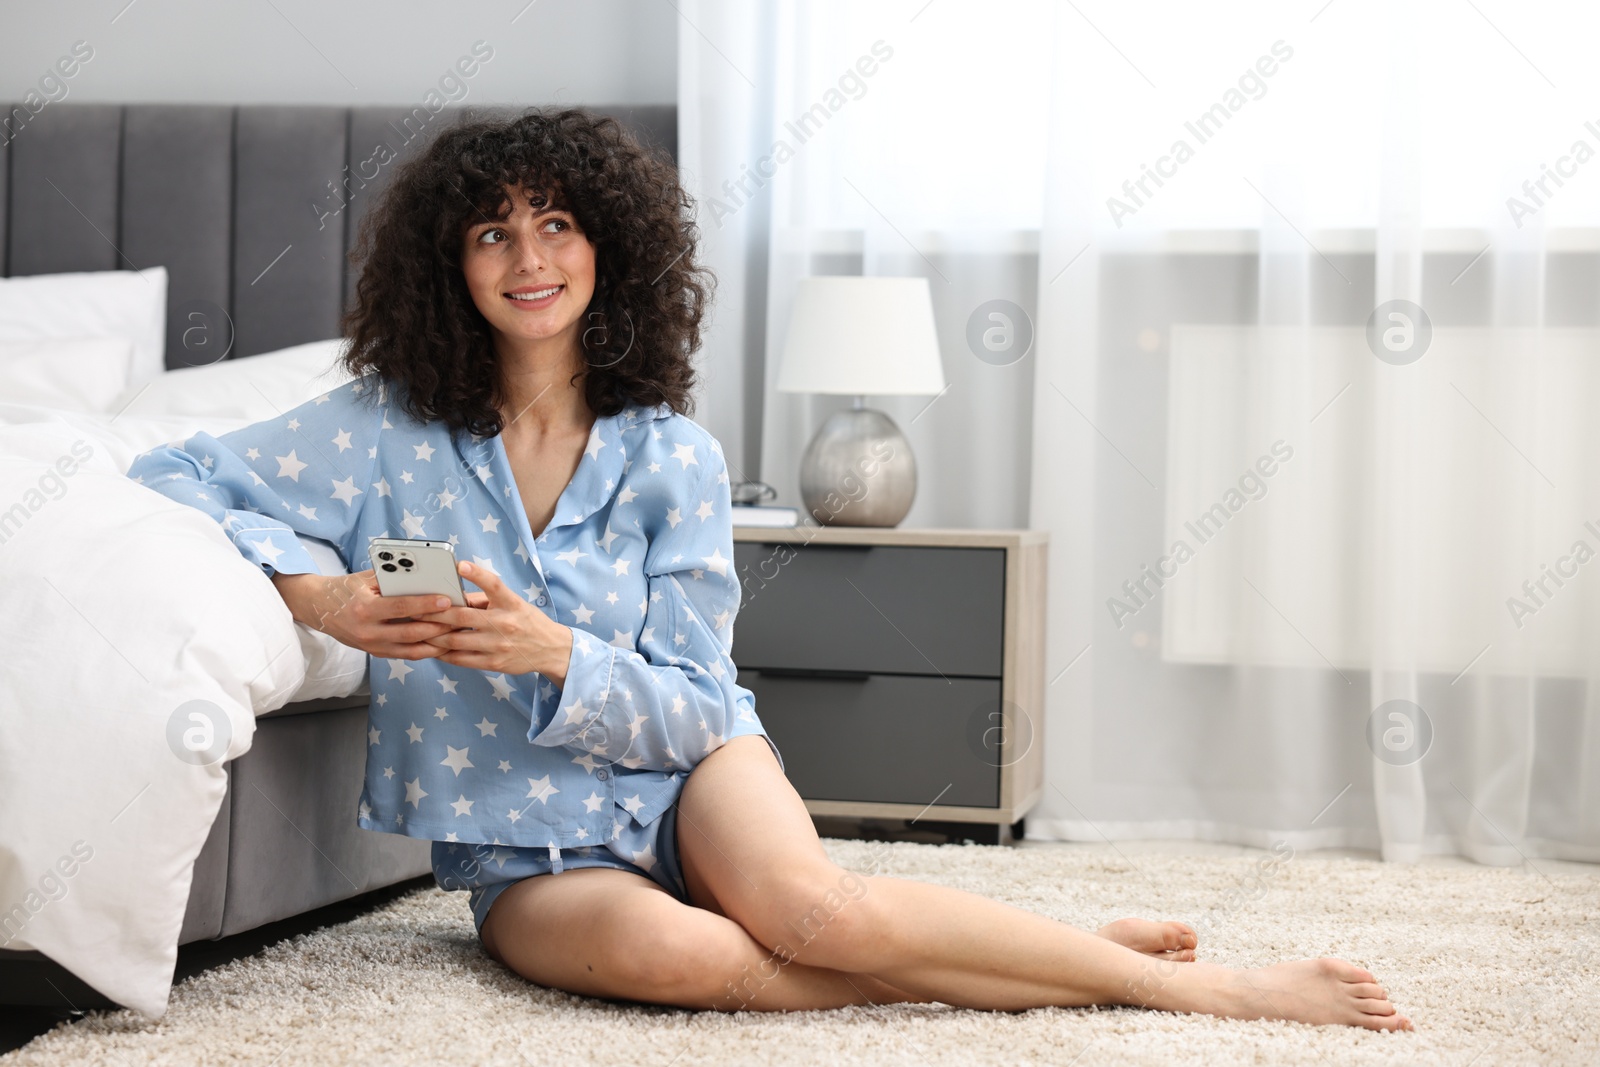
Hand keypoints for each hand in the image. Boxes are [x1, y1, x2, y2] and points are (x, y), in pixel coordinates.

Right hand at [271, 569, 455, 660]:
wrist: (320, 608)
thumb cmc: (346, 588)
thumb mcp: (365, 578)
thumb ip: (392, 579)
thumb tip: (424, 575)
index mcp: (364, 609)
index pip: (401, 608)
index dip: (426, 605)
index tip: (446, 600)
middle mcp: (368, 632)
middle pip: (411, 633)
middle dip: (438, 627)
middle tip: (460, 620)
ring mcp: (372, 646)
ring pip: (412, 649)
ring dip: (437, 643)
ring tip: (457, 634)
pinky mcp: (376, 653)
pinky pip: (406, 655)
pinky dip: (426, 650)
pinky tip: (442, 643)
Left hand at [413, 561, 573, 680]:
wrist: (550, 649)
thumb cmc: (526, 621)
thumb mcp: (512, 603)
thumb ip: (484, 599)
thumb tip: (454, 596)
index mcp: (510, 603)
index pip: (494, 585)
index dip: (477, 574)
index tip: (460, 565)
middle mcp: (505, 623)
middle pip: (462, 617)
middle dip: (433, 613)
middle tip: (413, 609)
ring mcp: (498, 645)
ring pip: (456, 640)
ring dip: (433, 635)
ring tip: (416, 630)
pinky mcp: (494, 663)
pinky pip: (461, 659)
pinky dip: (444, 653)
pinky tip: (432, 648)